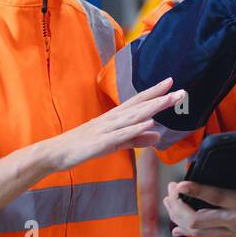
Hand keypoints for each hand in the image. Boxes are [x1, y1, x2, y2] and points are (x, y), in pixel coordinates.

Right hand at [45, 77, 183, 171]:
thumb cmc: (83, 147)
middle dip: (160, 97)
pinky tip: (149, 122)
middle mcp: (112, 119)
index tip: (171, 83)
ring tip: (169, 100)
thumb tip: (157, 136)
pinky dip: (136, 128)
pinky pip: (121, 135)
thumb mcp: (115, 143)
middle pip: (140, 105)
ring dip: (152, 107)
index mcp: (115, 118)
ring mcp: (107, 129)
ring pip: (133, 116)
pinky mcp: (101, 142)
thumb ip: (136, 139)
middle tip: (180, 90)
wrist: (55, 153)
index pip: (138, 102)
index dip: (155, 92)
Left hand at [163, 163, 235, 236]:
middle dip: (179, 206)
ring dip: (179, 217)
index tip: (179, 184)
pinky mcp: (234, 235)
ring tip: (169, 202)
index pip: (217, 198)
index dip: (196, 191)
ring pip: (197, 230)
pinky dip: (188, 232)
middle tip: (170, 189)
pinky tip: (176, 230)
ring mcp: (234, 230)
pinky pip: (205, 236)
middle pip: (197, 219)